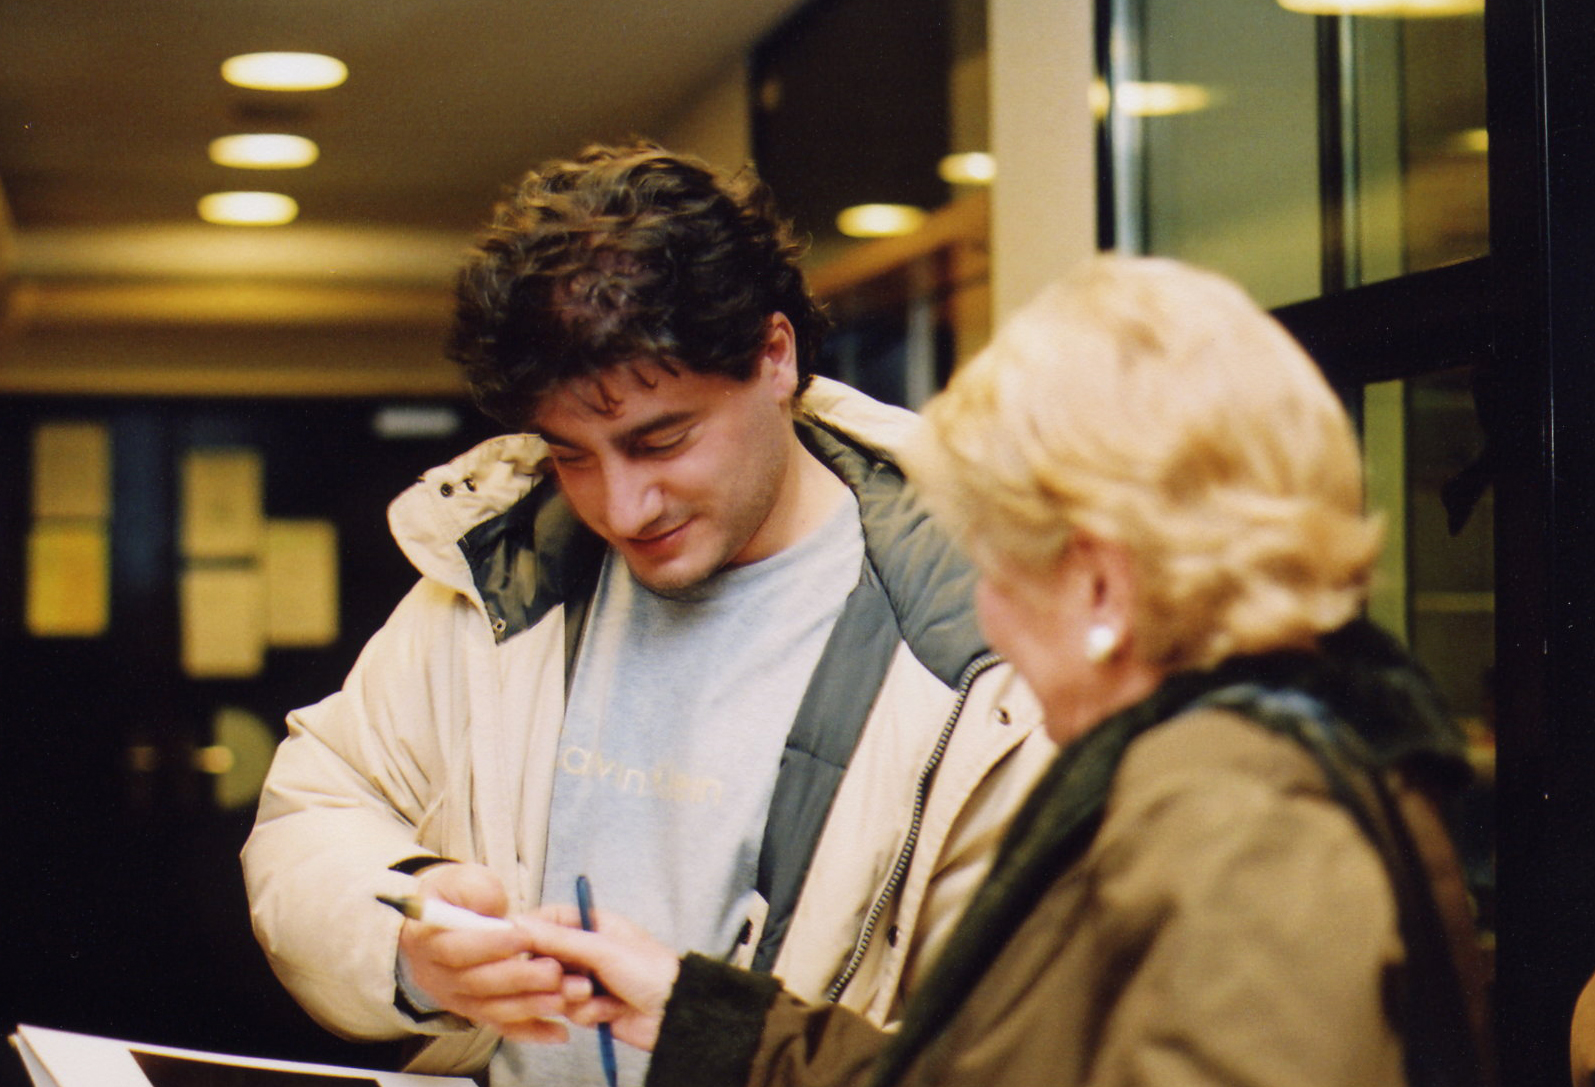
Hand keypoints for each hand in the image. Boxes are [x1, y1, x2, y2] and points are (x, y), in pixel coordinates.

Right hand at [397, 864, 570, 1041]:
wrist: (446, 922)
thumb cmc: (458, 896)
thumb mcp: (462, 880)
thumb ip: (475, 889)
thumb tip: (493, 907)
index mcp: (427, 942)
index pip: (455, 950)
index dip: (489, 945)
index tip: (524, 936)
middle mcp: (437, 977)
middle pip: (477, 985)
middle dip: (518, 979)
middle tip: (554, 971)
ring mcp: (457, 999)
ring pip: (492, 1010)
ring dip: (529, 1007)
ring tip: (562, 998)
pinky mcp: (477, 1013)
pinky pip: (503, 1026)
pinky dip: (532, 1031)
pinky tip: (559, 1031)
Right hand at [519, 904, 681, 1051]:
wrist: (676, 1015)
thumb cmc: (652, 971)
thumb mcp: (603, 949)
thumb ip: (559, 938)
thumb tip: (520, 923)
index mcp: (594, 924)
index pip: (549, 920)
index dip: (531, 932)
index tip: (518, 945)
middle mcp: (588, 950)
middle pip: (545, 959)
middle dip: (554, 973)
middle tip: (567, 977)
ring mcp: (589, 980)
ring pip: (554, 989)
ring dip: (573, 996)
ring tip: (595, 993)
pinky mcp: (591, 1008)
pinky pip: (570, 1011)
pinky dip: (588, 1013)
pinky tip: (610, 1010)